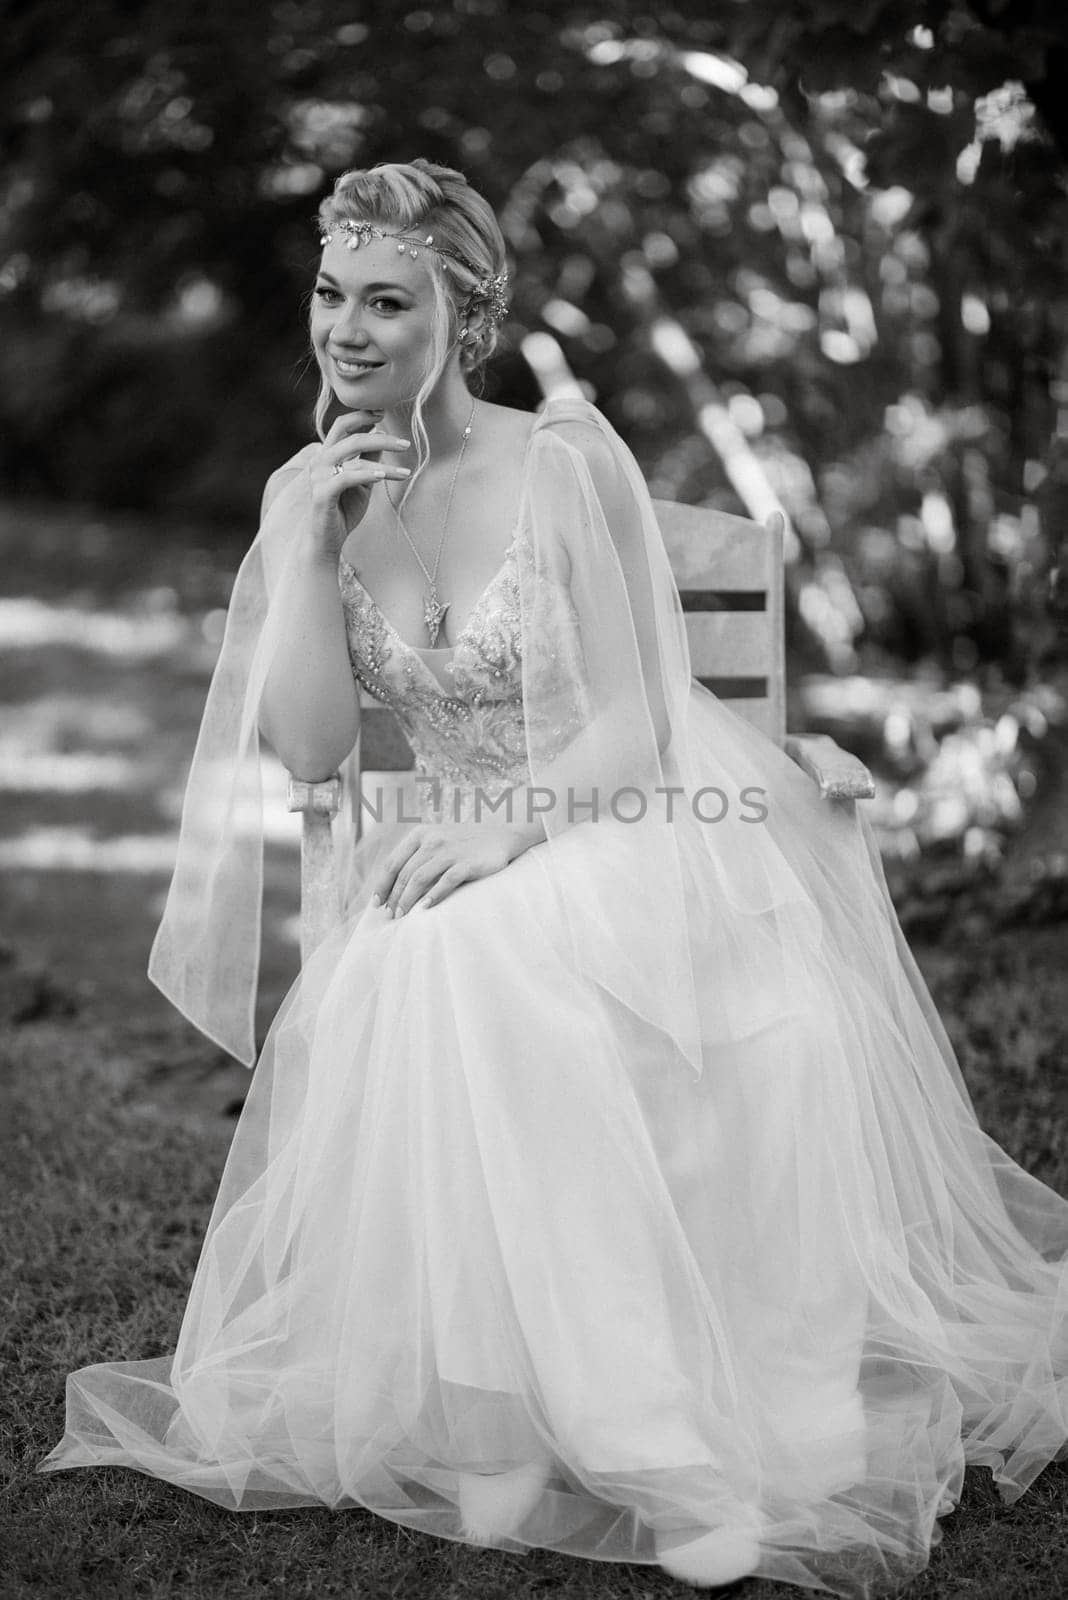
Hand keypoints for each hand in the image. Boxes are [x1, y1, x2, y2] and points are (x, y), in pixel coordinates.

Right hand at [307, 410, 411, 562]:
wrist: (326, 542)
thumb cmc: (344, 511)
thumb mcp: (363, 482)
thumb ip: (369, 460)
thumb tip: (382, 436)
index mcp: (328, 455)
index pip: (342, 425)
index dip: (363, 415)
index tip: (384, 413)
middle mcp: (320, 461)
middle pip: (350, 434)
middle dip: (380, 436)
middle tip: (405, 444)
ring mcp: (318, 476)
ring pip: (352, 454)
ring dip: (382, 459)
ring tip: (405, 472)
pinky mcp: (322, 494)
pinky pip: (347, 477)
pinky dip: (367, 473)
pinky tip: (384, 476)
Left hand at [371, 818, 540, 916]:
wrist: (500, 834)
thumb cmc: (463, 843)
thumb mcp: (436, 840)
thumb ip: (416, 856)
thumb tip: (393, 885)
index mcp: (420, 834)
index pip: (393, 863)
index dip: (382, 885)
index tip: (377, 904)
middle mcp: (432, 840)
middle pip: (404, 874)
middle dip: (394, 897)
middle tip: (391, 915)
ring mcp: (449, 851)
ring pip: (419, 879)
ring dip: (408, 900)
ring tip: (403, 916)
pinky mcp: (466, 863)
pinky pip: (445, 882)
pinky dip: (433, 897)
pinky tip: (425, 908)